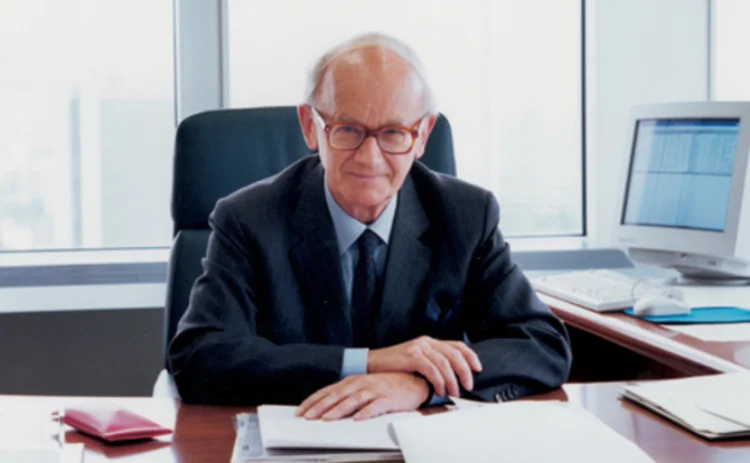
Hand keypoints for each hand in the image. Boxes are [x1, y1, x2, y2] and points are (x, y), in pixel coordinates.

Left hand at [295, 373, 429, 420]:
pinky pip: (376, 406)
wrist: (414, 381)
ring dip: (338, 409)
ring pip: (353, 400)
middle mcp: (362, 383)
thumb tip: (327, 408)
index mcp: (353, 381)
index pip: (328, 391)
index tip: (300, 411)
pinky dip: (366, 412)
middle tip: (307, 417)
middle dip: (320, 406)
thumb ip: (348, 395)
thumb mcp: (364, 387)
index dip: (313, 400)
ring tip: (326, 419)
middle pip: (337, 395)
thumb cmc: (387, 385)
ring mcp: (375, 390)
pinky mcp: (388, 399)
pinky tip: (357, 419)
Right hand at [367, 336, 481, 396]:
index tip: (478, 368)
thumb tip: (452, 378)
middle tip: (468, 385)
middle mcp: (426, 342)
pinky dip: (439, 380)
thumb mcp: (416, 361)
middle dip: (464, 371)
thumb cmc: (394, 367)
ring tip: (453, 392)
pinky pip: (431, 368)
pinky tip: (439, 389)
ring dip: (452, 379)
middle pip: (454, 353)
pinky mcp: (411, 355)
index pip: (457, 345)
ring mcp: (418, 347)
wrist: (372, 364)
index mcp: (429, 342)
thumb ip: (432, 364)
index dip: (470, 356)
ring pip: (444, 362)